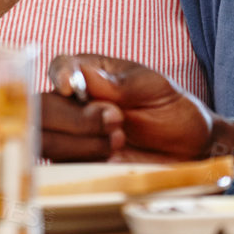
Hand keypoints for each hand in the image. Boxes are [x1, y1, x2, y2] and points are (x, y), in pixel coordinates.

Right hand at [46, 53, 233, 162]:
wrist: (190, 149)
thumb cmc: (170, 108)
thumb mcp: (153, 86)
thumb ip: (119, 82)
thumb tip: (83, 75)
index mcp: (89, 73)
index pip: (60, 67)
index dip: (59, 76)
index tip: (70, 87)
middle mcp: (74, 103)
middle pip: (43, 107)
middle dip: (74, 118)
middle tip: (114, 119)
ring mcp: (73, 135)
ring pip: (48, 140)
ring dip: (82, 141)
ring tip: (119, 138)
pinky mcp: (79, 163)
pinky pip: (64, 166)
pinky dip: (88, 160)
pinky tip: (115, 157)